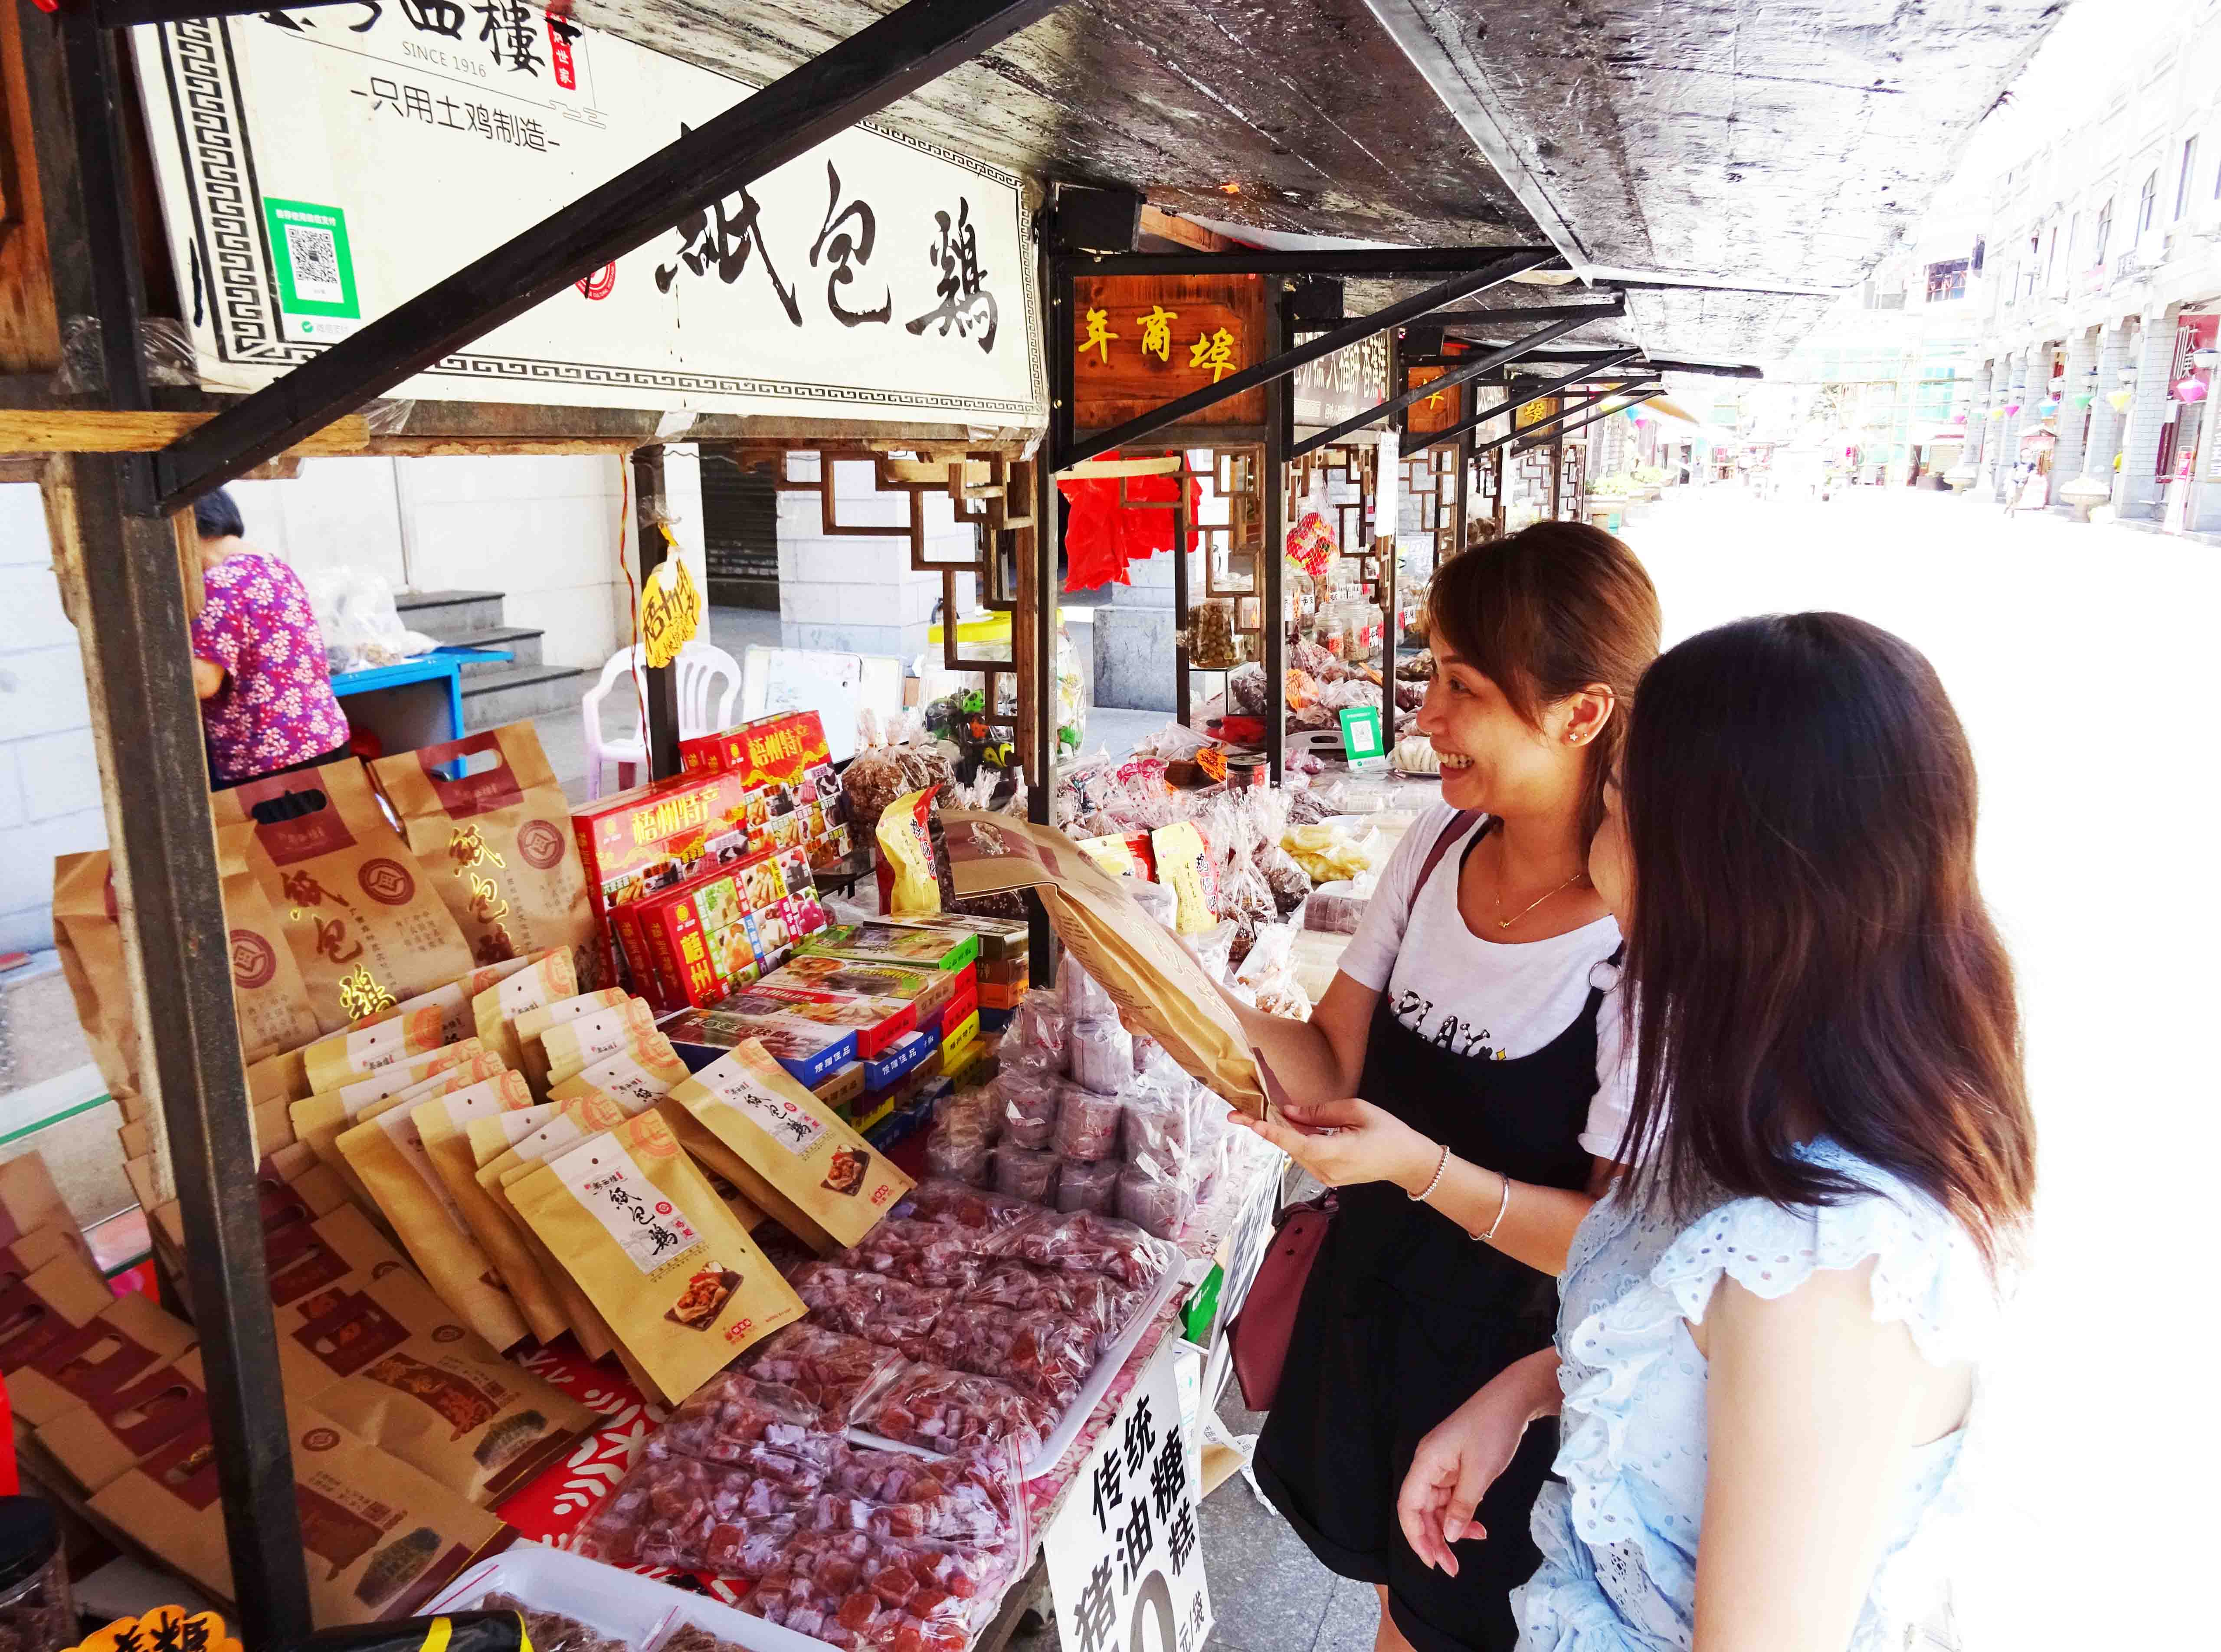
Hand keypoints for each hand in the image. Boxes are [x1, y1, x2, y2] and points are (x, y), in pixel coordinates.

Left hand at [1232, 1097, 1437, 1193]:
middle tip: (1235, 1115)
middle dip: (1265, 1129)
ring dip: (1279, 1134)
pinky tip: (1286, 1126)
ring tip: (1254, 1117)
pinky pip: (1305, 1156)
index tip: (1252, 1123)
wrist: (1407, 1162)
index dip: (1274, 1132)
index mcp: (1339, 1152)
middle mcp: (1328, 1170)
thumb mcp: (1357, 1111)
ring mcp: (1327, 1177)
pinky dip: (1294, 1141)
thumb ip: (1321, 1112)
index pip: (1299, 1143)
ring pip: (1295, 1152)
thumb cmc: (1388, 1131)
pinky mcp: (1327, 1178)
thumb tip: (1290, 1110)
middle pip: (1291, 1147)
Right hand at [1397, 1371, 1540, 1574]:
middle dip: (1435, 1540)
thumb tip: (1447, 1536)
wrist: (1513, 1399)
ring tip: (1471, 1544)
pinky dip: (1462, 1514)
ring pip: (1437, 1507)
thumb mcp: (1481, 1472)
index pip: (1408, 1506)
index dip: (1416, 1537)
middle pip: (1421, 1510)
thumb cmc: (1494, 1429)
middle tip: (1452, 1567)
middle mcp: (1429, 1465)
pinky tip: (1478, 1527)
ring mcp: (1442, 1465)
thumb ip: (1462, 1506)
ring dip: (1450, 1529)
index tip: (1432, 1562)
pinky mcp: (1456, 1466)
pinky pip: (1452, 1498)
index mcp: (1426, 1462)